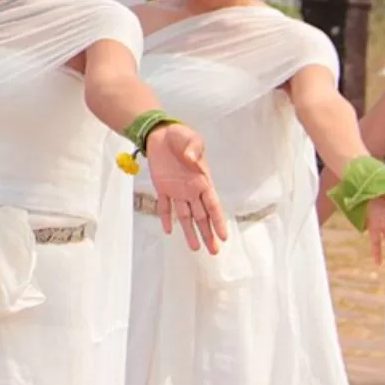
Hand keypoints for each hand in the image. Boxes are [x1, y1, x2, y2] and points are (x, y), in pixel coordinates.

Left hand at [146, 123, 228, 253]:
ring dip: (190, 232)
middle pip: (202, 216)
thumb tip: (191, 159)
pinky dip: (167, 218)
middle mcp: (192, 190)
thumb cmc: (181, 136)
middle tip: (214, 251)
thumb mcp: (192, 139)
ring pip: (185, 216)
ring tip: (196, 248)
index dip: (218, 221)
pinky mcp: (162, 187)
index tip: (224, 236)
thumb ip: (193, 149)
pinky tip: (169, 230)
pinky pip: (165, 206)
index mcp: (203, 181)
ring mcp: (177, 190)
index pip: (213, 206)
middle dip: (208, 234)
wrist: (161, 134)